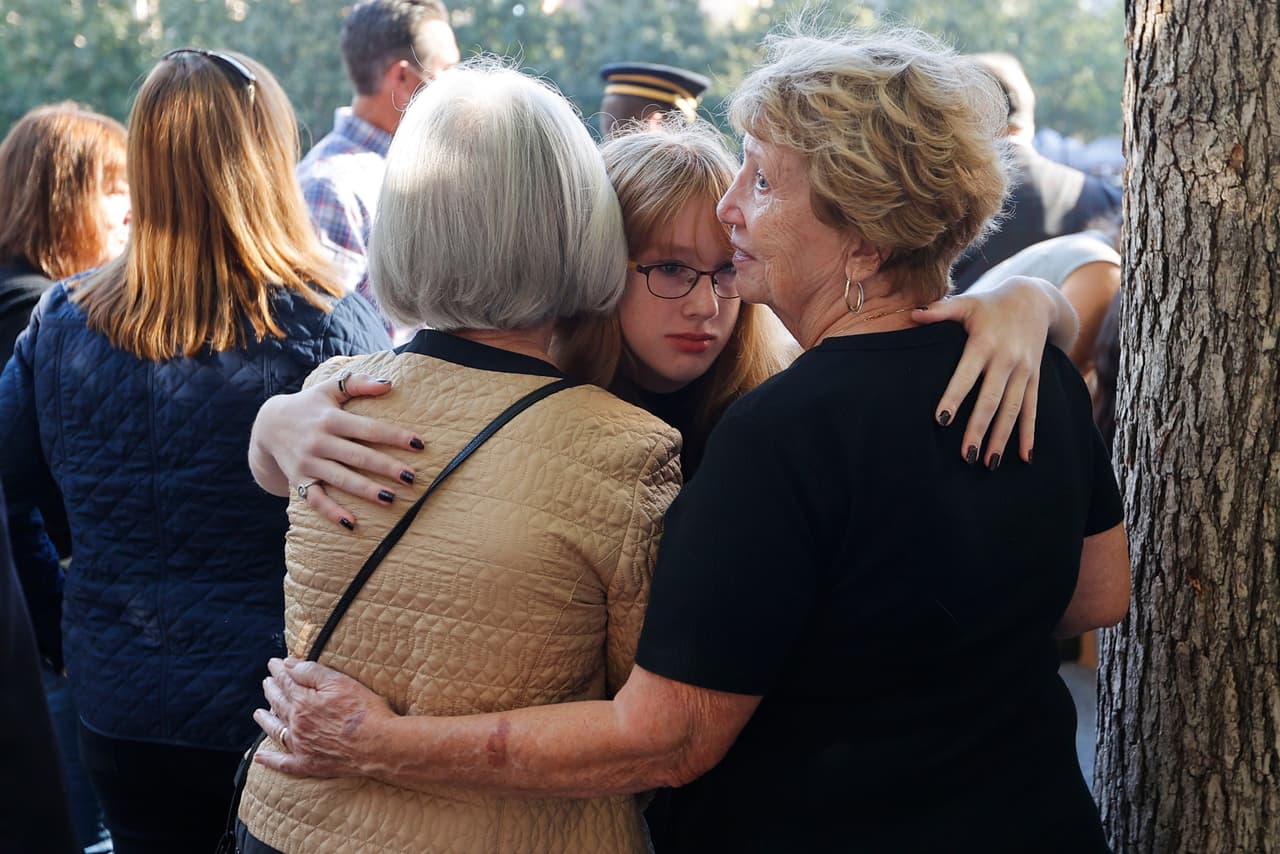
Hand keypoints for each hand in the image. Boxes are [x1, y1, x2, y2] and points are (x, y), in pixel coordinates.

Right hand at [248, 372, 424, 528]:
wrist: (268, 425)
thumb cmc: (309, 406)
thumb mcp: (329, 389)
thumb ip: (358, 384)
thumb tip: (388, 384)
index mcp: (331, 419)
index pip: (368, 429)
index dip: (394, 436)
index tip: (419, 444)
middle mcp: (319, 442)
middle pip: (359, 457)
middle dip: (386, 467)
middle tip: (412, 477)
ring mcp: (308, 463)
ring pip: (341, 479)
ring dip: (366, 491)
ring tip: (391, 499)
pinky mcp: (299, 480)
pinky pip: (316, 500)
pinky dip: (332, 512)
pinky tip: (351, 524)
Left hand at [253, 657, 393, 778]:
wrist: (378, 744)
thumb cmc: (364, 710)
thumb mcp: (339, 682)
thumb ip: (311, 672)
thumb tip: (288, 664)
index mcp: (303, 702)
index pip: (287, 682)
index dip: (279, 671)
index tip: (273, 663)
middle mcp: (297, 724)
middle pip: (279, 704)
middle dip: (272, 690)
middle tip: (267, 682)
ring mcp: (300, 746)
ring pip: (275, 730)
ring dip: (265, 720)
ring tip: (258, 712)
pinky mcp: (308, 764)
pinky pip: (282, 762)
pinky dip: (269, 759)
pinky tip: (259, 756)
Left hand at [915, 276, 1071, 464]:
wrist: (1036, 300)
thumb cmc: (990, 304)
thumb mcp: (967, 303)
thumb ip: (941, 311)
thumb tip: (912, 314)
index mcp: (984, 343)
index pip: (966, 374)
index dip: (955, 396)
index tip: (942, 420)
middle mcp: (1006, 360)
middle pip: (991, 399)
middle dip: (979, 428)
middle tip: (967, 455)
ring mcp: (1023, 372)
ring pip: (1012, 409)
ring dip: (1002, 438)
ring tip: (989, 463)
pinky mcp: (1034, 380)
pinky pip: (1032, 410)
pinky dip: (1029, 434)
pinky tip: (1025, 458)